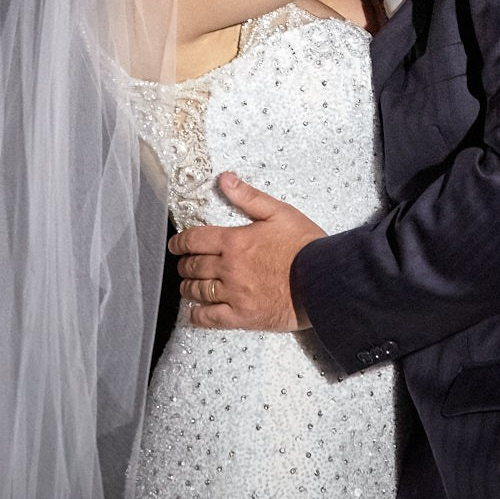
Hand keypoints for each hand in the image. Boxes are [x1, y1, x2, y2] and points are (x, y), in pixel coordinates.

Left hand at [167, 172, 322, 330]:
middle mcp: (229, 268)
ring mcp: (234, 294)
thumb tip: (225, 179)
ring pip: (197, 291)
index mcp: (234, 241)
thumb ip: (248, 197)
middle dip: (184, 264)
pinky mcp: (242, 316)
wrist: (324, 279)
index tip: (175, 245)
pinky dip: (197, 314)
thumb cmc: (305, 245)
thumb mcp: (279, 212)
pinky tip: (195, 311)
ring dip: (188, 287)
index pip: (194, 240)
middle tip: (184, 264)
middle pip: (193, 266)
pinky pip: (210, 318)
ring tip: (188, 285)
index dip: (180, 242)